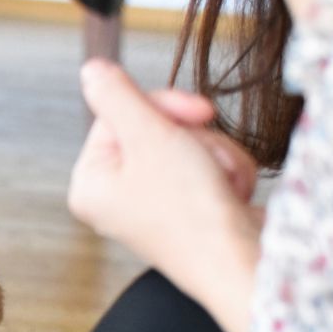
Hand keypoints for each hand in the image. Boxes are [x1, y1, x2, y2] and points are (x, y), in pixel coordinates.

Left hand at [68, 60, 260, 309]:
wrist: (242, 262)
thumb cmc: (191, 211)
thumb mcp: (149, 137)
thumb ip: (118, 97)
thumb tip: (91, 69)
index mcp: (91, 183)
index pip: (119, 114)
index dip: (163, 108)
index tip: (198, 113)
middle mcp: (116, 196)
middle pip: (155, 128)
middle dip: (195, 139)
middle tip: (209, 160)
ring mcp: (153, 205)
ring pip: (189, 143)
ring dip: (217, 155)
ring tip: (223, 184)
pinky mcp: (189, 210)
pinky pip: (208, 167)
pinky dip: (227, 174)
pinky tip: (233, 195)